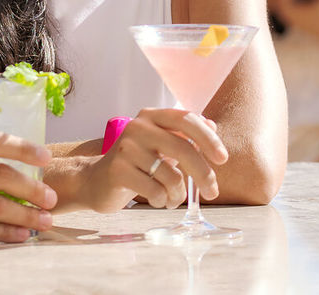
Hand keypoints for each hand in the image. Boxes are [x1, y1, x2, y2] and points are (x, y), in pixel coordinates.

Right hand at [85, 108, 226, 211]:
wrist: (96, 180)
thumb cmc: (135, 163)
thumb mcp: (160, 145)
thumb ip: (183, 135)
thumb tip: (211, 125)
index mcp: (151, 116)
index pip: (186, 119)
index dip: (208, 138)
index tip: (222, 159)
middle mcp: (138, 127)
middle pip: (183, 149)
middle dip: (204, 175)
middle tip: (213, 192)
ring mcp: (126, 148)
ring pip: (172, 176)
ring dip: (178, 194)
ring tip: (172, 199)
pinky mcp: (117, 170)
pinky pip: (156, 191)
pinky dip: (162, 201)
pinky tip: (157, 200)